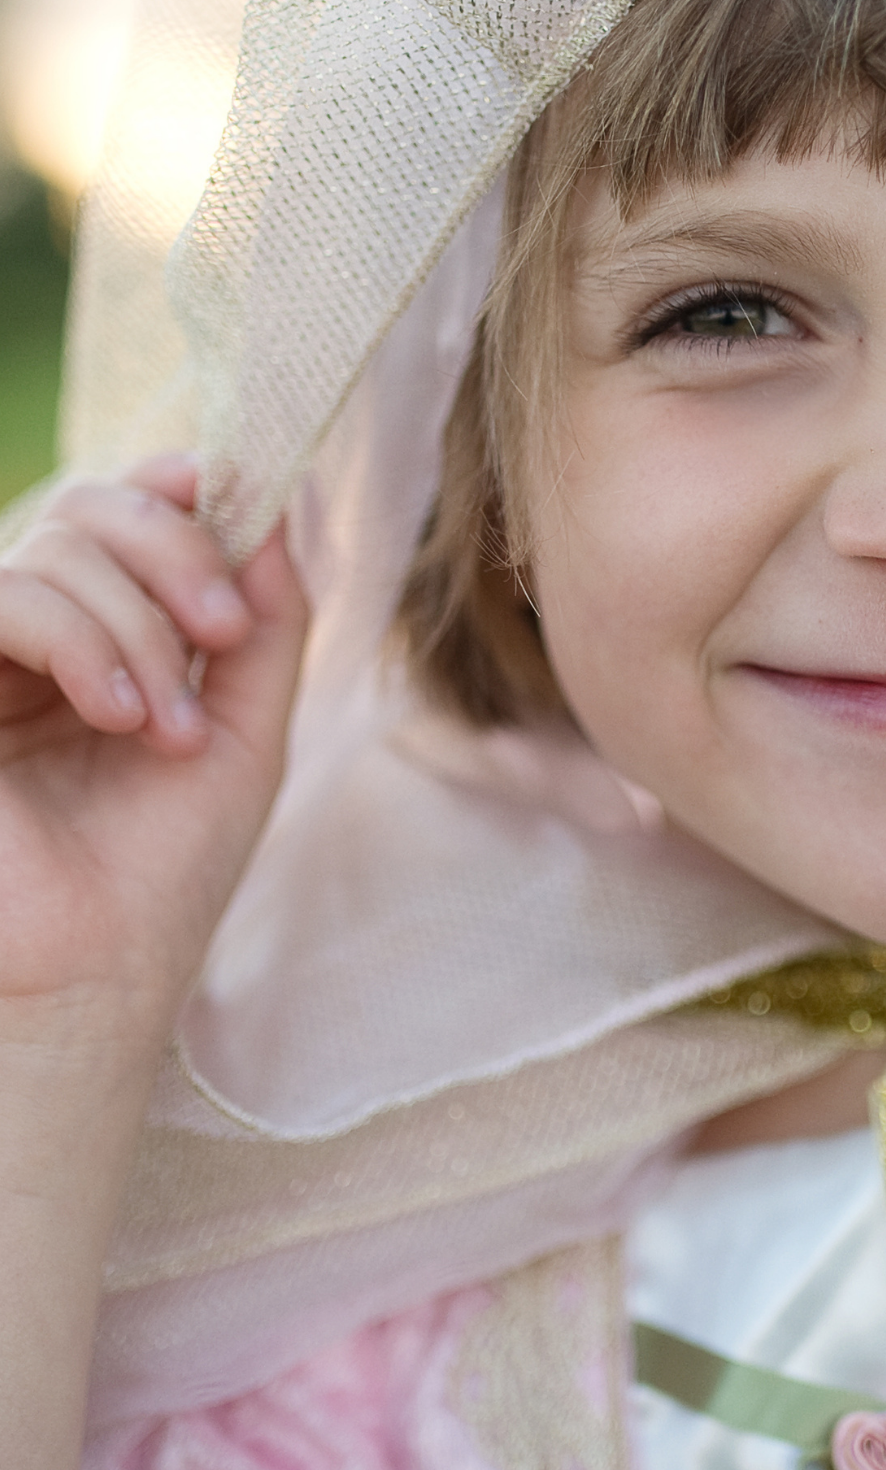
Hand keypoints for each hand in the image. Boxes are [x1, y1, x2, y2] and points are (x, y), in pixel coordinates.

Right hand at [0, 457, 307, 1056]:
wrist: (96, 977)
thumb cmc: (164, 872)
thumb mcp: (247, 729)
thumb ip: (268, 621)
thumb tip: (275, 506)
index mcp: (101, 636)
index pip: (125, 510)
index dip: (177, 491)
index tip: (236, 511)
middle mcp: (31, 637)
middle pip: (90, 504)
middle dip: (175, 550)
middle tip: (223, 633)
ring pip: (52, 546)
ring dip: (138, 627)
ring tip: (169, 728)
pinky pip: (1, 597)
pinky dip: (80, 638)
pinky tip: (120, 715)